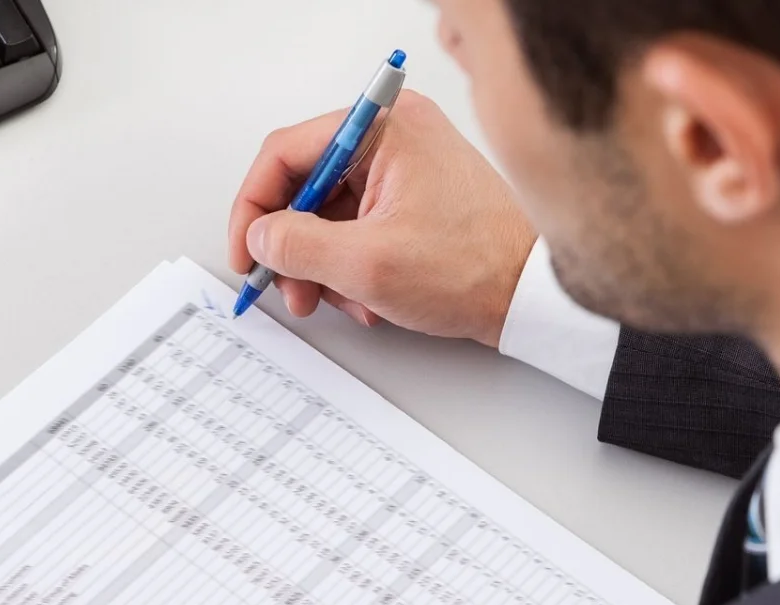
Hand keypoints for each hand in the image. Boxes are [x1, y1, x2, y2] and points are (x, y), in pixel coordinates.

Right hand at [228, 90, 535, 348]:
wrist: (532, 297)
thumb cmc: (476, 268)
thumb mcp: (367, 264)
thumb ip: (298, 247)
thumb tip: (261, 238)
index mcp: (384, 128)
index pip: (286, 153)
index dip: (254, 207)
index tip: (247, 251)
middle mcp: (394, 137)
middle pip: (306, 186)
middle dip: (294, 247)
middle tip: (289, 288)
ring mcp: (406, 167)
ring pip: (329, 214)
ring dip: (323, 265)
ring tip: (339, 301)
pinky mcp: (415, 198)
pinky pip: (358, 226)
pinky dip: (351, 266)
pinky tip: (368, 298)